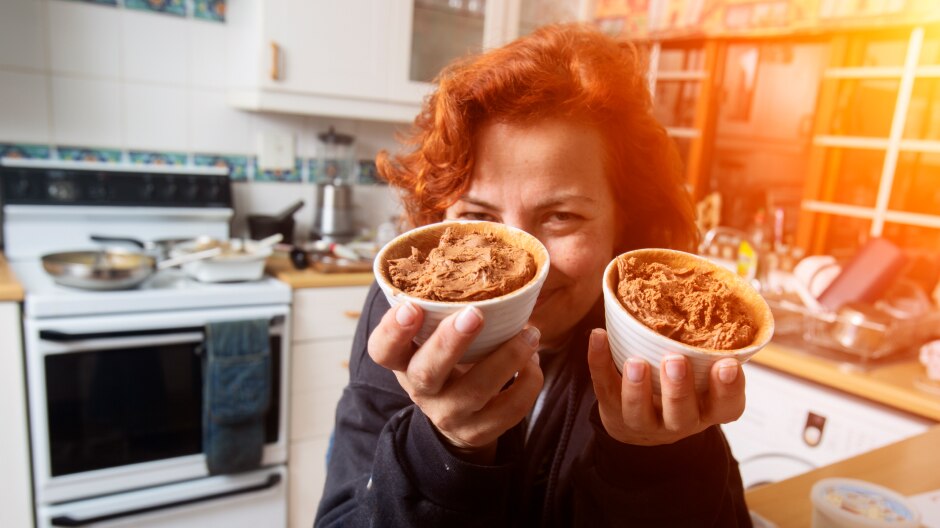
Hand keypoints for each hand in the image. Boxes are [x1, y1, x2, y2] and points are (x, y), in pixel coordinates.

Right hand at [368, 302, 542, 461]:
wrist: (460, 416)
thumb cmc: (447, 358)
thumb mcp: (433, 335)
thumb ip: (441, 302)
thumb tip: (464, 234)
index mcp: (403, 361)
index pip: (382, 350)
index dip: (393, 330)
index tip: (411, 306)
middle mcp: (421, 390)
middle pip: (427, 372)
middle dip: (450, 343)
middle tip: (475, 314)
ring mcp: (449, 415)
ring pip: (475, 392)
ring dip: (506, 358)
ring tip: (530, 333)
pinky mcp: (480, 431)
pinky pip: (508, 410)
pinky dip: (527, 383)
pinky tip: (532, 361)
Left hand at [586, 328, 744, 445]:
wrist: (642, 423)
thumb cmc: (681, 386)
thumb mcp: (704, 374)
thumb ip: (710, 347)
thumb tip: (708, 286)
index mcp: (709, 409)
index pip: (728, 406)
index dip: (729, 388)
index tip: (729, 364)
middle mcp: (680, 421)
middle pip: (682, 414)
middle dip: (678, 389)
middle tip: (675, 361)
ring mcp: (644, 421)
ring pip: (639, 411)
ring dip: (637, 387)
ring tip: (636, 362)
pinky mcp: (613, 410)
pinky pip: (604, 387)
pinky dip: (599, 361)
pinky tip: (598, 336)